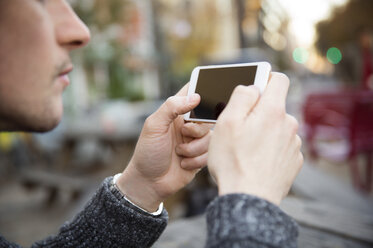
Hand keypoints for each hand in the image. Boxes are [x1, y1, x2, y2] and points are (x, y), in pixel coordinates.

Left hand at [117, 84, 211, 211]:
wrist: (149, 183)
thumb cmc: (148, 152)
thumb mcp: (154, 126)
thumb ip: (171, 107)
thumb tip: (195, 96)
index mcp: (176, 112)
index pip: (193, 92)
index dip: (202, 90)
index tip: (204, 97)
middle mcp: (188, 124)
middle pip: (208, 117)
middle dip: (196, 129)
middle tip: (184, 134)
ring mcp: (196, 140)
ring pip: (210, 137)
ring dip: (194, 148)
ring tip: (178, 153)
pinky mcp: (202, 156)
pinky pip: (210, 153)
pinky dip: (196, 160)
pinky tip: (183, 164)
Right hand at [208, 72, 302, 204]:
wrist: (249, 199)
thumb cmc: (233, 161)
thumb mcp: (227, 122)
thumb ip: (242, 96)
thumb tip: (252, 87)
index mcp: (273, 111)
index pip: (279, 79)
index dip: (265, 79)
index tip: (253, 89)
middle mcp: (289, 124)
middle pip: (274, 107)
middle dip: (258, 112)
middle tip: (239, 129)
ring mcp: (294, 144)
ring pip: (277, 128)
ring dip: (264, 132)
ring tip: (246, 150)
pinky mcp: (294, 161)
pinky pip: (281, 146)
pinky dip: (270, 149)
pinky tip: (256, 161)